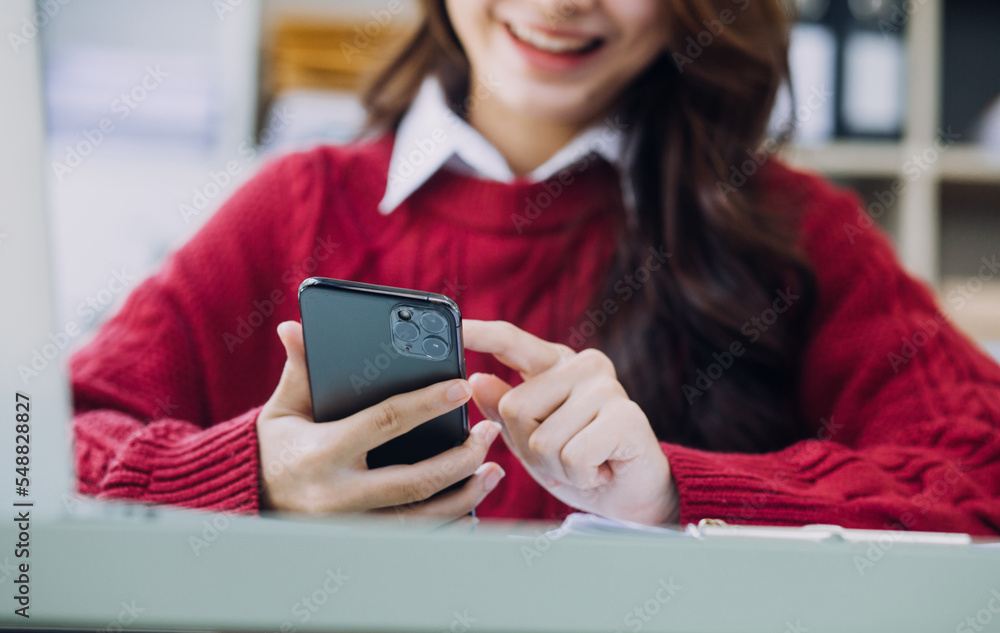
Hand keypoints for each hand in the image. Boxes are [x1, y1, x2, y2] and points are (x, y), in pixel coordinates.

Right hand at [256, 321, 504, 517]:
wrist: (247, 502)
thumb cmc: (273, 448)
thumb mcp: (282, 409)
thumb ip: (300, 371)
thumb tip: (294, 328)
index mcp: (323, 453)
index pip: (385, 423)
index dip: (427, 405)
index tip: (461, 389)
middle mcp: (338, 496)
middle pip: (415, 482)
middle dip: (461, 459)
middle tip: (488, 435)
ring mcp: (351, 527)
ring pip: (421, 519)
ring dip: (464, 496)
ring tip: (493, 472)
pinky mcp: (360, 545)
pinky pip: (413, 541)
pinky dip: (446, 526)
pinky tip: (470, 510)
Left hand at [463, 320, 678, 524]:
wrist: (630, 496)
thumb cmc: (579, 464)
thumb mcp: (529, 440)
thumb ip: (503, 410)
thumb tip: (477, 380)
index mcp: (554, 364)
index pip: (511, 341)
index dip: (481, 333)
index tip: (455, 325)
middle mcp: (582, 365)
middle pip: (514, 408)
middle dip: (530, 448)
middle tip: (563, 456)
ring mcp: (606, 387)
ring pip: (542, 440)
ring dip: (557, 468)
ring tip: (584, 464)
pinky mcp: (626, 416)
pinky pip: (572, 456)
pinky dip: (580, 476)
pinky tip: (601, 470)